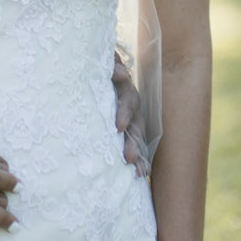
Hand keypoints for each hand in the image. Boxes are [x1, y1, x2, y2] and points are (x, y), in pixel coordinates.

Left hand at [112, 49, 147, 176]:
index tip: (118, 127)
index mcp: (125, 90)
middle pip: (136, 125)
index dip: (124, 113)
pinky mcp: (131, 132)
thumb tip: (118, 72)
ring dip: (140, 154)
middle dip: (133, 141)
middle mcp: (132, 107)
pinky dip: (141, 161)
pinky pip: (139, 147)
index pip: (127, 101)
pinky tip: (142, 176)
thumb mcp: (103, 64)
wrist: (105, 74)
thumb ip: (110, 66)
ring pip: (139, 138)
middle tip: (129, 157)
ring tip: (139, 172)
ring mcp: (133, 121)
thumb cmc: (98, 69)